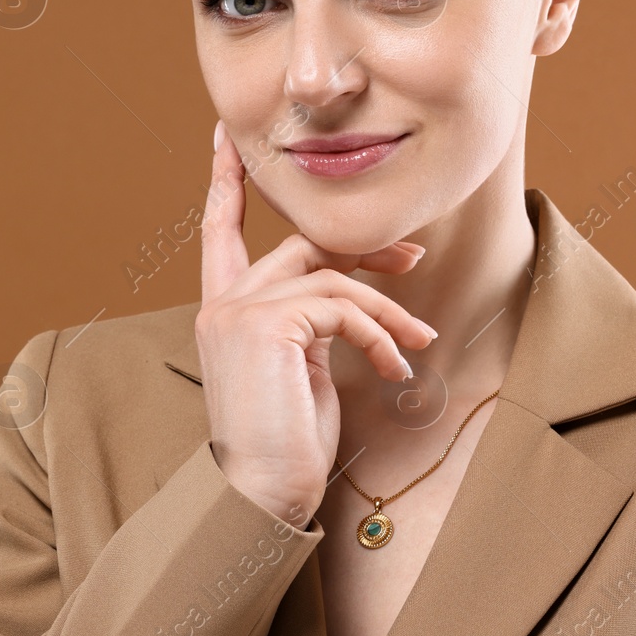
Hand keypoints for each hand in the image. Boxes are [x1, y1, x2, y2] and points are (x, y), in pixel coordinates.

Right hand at [197, 119, 437, 526]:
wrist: (260, 496)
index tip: (227, 139)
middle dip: (364, 248)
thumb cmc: (285, 445)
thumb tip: (348, 299)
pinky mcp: (264, 325)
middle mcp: (221, 304)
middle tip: (413, 260)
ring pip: (331, 276)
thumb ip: (309, 324)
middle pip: (301, 242)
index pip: (219, 230)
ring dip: (386, 309)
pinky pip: (341, 305)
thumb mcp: (301, 370)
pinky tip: (394, 368)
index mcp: (222, 312)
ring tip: (416, 346)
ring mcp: (237, 311)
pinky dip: (379, 333)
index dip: (226, 181)